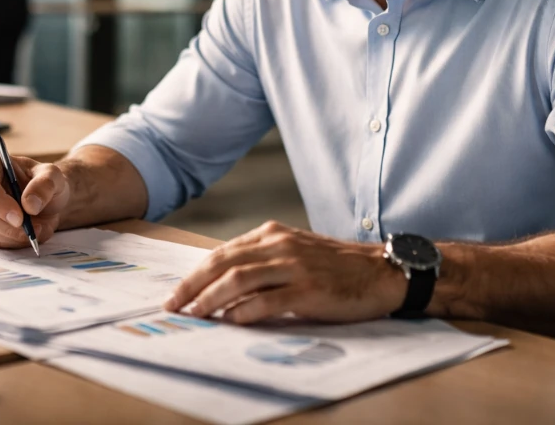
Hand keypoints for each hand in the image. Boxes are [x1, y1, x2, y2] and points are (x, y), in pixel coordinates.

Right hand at [0, 150, 70, 248]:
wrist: (44, 199)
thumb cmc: (44, 182)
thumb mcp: (53, 176)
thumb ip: (45, 185)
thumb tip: (30, 204)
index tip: (20, 218)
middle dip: (8, 226)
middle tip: (34, 230)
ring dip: (13, 236)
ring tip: (37, 229)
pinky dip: (11, 242)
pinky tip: (26, 234)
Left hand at [163, 221, 406, 324]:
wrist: (380, 272)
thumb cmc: (336, 266)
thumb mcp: (294, 251)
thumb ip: (262, 260)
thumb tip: (223, 284)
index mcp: (272, 234)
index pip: (223, 252)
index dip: (196, 273)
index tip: (178, 291)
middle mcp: (279, 245)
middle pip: (223, 263)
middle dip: (193, 285)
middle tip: (174, 304)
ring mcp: (294, 266)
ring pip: (239, 280)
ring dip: (211, 299)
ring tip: (195, 315)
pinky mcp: (309, 290)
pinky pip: (267, 301)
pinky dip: (244, 312)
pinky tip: (230, 321)